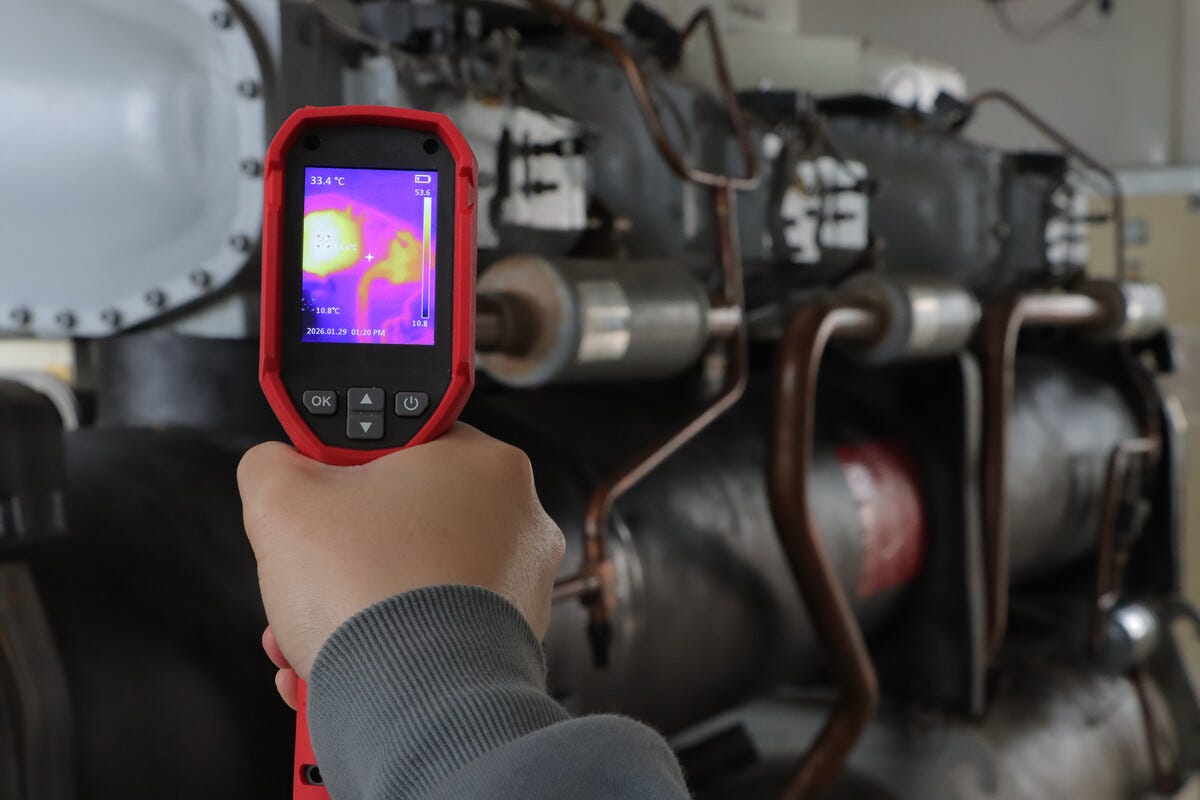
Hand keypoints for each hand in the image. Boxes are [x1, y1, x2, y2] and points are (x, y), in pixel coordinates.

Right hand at [238, 423, 564, 694]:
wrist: (416, 703)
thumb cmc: (370, 594)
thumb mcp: (283, 500)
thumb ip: (273, 464)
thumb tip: (275, 463)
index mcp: (483, 462)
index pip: (401, 444)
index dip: (345, 470)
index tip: (316, 496)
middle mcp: (517, 518)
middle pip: (401, 521)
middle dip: (339, 555)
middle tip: (306, 574)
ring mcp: (521, 583)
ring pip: (414, 580)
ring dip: (353, 605)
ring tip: (309, 634)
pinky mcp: (510, 641)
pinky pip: (436, 629)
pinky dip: (387, 644)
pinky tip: (339, 665)